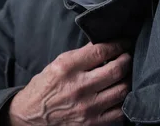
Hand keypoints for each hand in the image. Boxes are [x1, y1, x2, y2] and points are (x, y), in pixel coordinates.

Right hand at [7, 41, 130, 125]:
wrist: (31, 115)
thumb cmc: (44, 87)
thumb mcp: (57, 64)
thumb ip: (80, 56)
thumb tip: (103, 45)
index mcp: (68, 67)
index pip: (101, 51)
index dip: (118, 45)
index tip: (124, 42)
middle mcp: (79, 87)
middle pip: (116, 70)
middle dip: (127, 60)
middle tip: (127, 56)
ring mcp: (87, 107)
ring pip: (122, 89)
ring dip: (128, 79)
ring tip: (126, 74)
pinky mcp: (92, 123)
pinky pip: (120, 111)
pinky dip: (124, 100)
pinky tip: (120, 93)